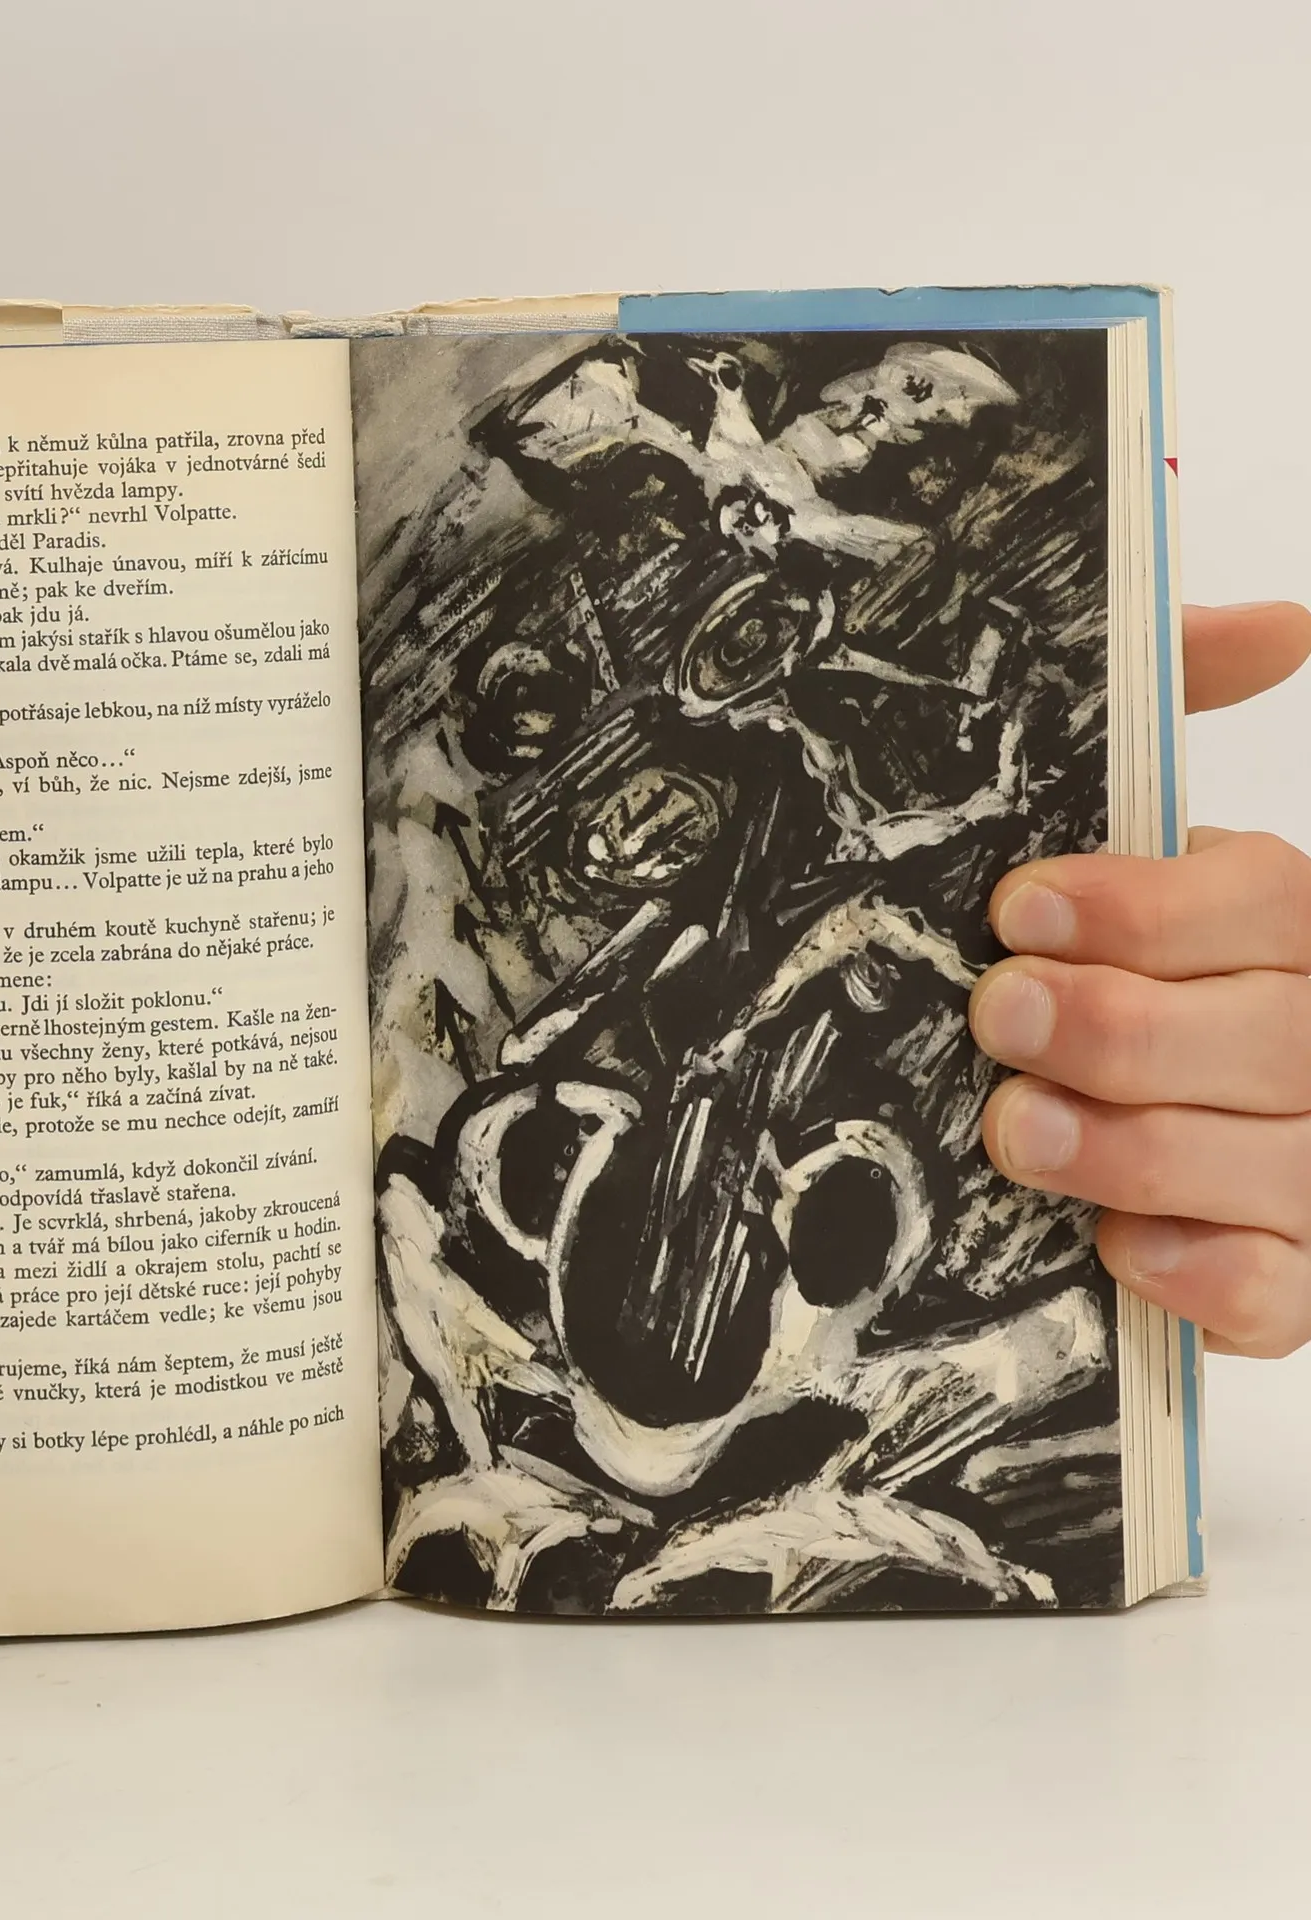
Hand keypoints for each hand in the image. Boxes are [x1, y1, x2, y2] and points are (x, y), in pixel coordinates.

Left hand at [972, 602, 1310, 1355]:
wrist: (1096, 1097)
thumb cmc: (1111, 961)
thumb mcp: (1120, 839)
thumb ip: (1172, 718)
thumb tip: (1281, 621)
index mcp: (1290, 925)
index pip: (1267, 904)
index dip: (1146, 908)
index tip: (1015, 910)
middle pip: (1278, 1039)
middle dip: (1125, 1030)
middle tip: (998, 1017)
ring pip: (1282, 1167)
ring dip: (1140, 1150)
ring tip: (1016, 1129)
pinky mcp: (1294, 1278)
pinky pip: (1279, 1294)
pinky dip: (1207, 1276)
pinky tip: (1120, 1251)